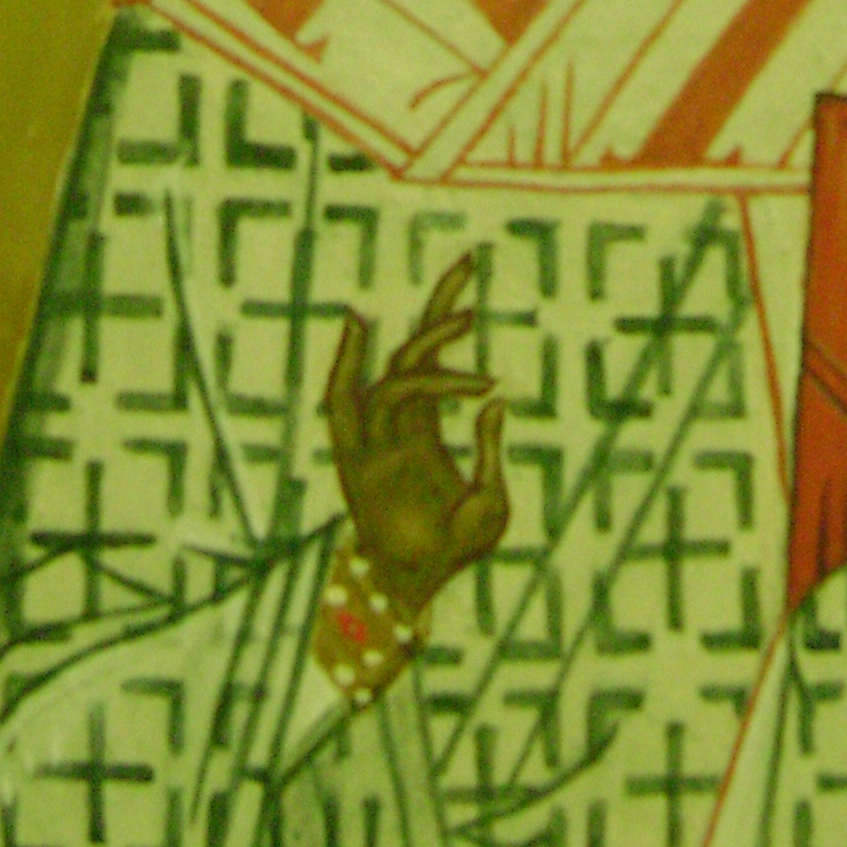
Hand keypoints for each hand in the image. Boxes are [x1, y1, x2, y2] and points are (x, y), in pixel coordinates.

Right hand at [322, 255, 508, 619]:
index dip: (446, 319)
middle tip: (471, 258)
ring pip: (397, 371)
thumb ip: (491, 451)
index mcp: (424, 434)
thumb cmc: (456, 552)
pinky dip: (348, 362)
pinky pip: (354, 403)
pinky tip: (359, 326)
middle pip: (415, 348)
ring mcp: (379, 439)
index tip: (471, 285)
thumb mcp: (491, 500)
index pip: (433, 362)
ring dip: (429, 341)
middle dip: (441, 304)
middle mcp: (399, 426)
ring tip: (468, 316)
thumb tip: (497, 401)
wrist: (419, 588)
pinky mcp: (360, 458)